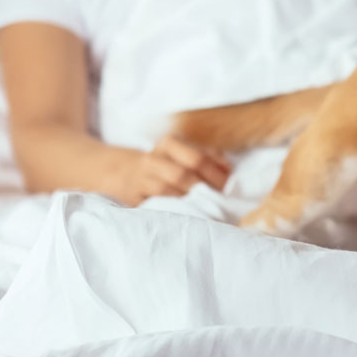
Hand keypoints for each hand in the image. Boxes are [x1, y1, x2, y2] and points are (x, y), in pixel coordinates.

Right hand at [116, 133, 232, 204]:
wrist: (127, 175)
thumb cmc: (166, 165)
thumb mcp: (185, 154)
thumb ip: (208, 157)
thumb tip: (229, 169)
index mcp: (169, 143)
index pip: (197, 158)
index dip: (216, 174)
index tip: (229, 186)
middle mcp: (153, 158)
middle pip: (183, 174)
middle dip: (206, 189)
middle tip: (221, 200)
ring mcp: (141, 178)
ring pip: (167, 190)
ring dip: (189, 200)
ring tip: (208, 208)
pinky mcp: (134, 196)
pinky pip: (156, 204)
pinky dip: (174, 209)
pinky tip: (188, 213)